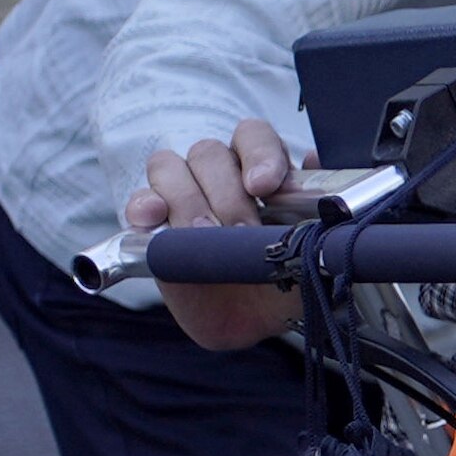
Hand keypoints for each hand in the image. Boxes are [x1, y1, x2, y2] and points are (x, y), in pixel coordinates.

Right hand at [126, 117, 317, 350]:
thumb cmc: (289, 274)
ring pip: (169, 167)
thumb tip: (315, 161)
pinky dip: (143, 205)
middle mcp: (219, 176)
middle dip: (226, 193)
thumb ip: (317, 206)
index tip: (264, 185)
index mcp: (260, 169)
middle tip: (241, 230)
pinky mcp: (153, 227)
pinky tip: (152, 218)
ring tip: (204, 235)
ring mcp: (182, 198)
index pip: (253, 136)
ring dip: (187, 200)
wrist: (262, 319)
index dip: (258, 153)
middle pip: (208, 153)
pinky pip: (139, 201)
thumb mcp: (314, 248)